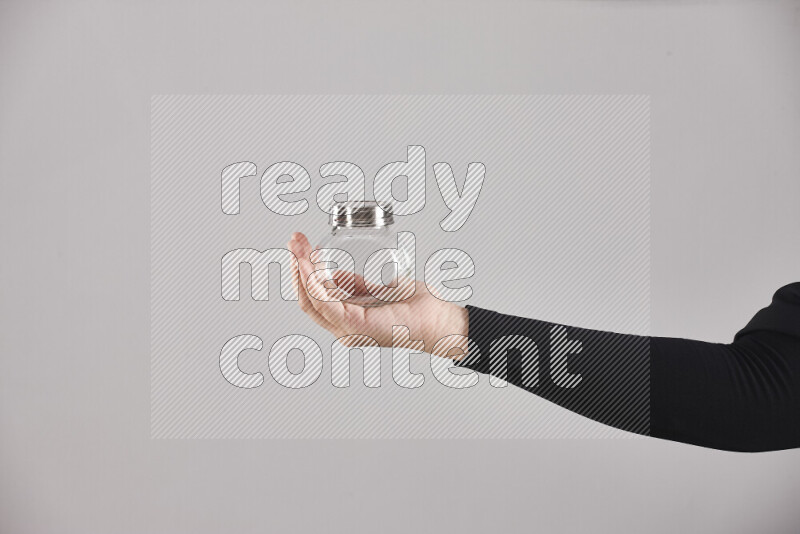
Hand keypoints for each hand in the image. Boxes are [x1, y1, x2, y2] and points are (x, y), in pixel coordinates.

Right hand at [287, 232, 467, 358]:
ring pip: (312, 300)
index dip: (303, 272)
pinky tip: (309, 266)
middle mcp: (343, 329)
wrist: (438, 319)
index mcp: (346, 321)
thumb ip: (353, 284)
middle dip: (297, 266)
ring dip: (301, 271)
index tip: (300, 246)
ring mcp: (348, 330)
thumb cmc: (415, 307)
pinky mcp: (357, 326)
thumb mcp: (377, 287)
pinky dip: (314, 284)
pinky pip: (326, 304)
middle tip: (294, 241)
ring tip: (298, 247)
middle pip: (307, 298)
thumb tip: (332, 272)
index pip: (313, 297)